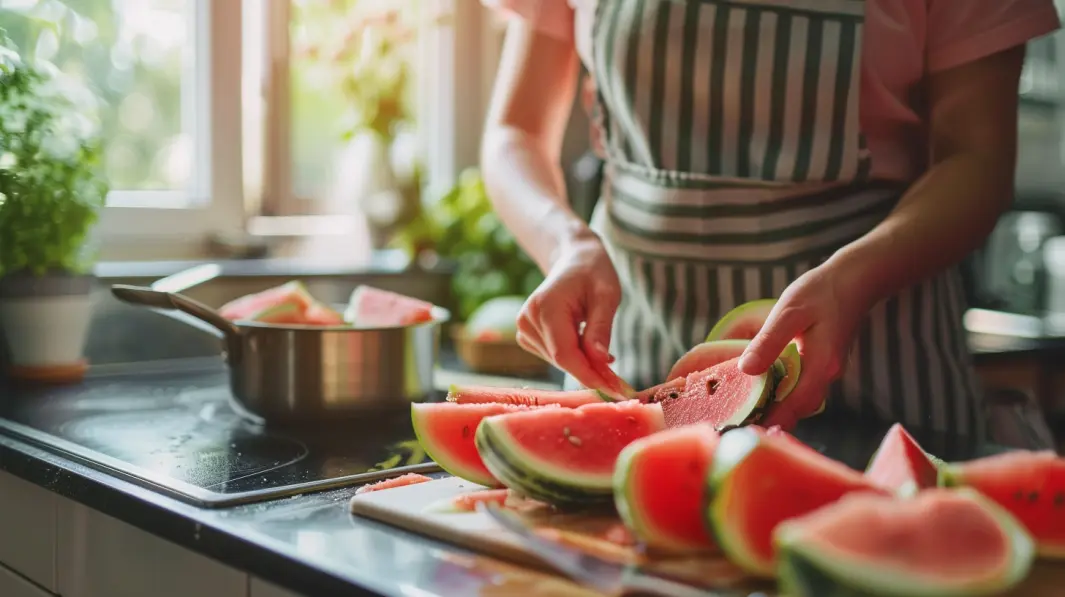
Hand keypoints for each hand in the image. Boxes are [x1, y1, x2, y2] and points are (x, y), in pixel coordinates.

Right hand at [516, 235, 624, 392]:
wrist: (574, 260)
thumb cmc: (593, 273)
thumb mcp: (606, 296)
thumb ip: (601, 329)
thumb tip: (601, 362)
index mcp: (545, 307)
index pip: (565, 353)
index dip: (589, 375)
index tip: (614, 390)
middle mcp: (528, 319)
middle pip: (562, 360)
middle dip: (591, 373)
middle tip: (620, 384)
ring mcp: (524, 328)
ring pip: (559, 361)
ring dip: (585, 367)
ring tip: (608, 361)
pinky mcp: (527, 335)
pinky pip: (554, 357)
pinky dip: (575, 359)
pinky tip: (589, 349)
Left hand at [737, 262, 868, 429]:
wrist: (855, 281)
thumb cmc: (821, 292)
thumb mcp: (789, 311)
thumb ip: (769, 341)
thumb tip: (746, 370)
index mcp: (822, 364)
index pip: (797, 404)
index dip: (773, 420)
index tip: (748, 431)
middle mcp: (828, 374)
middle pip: (799, 408)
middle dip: (773, 420)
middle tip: (740, 425)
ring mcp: (828, 371)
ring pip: (802, 400)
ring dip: (778, 409)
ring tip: (747, 413)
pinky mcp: (823, 364)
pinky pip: (803, 388)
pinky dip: (784, 394)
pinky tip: (764, 390)